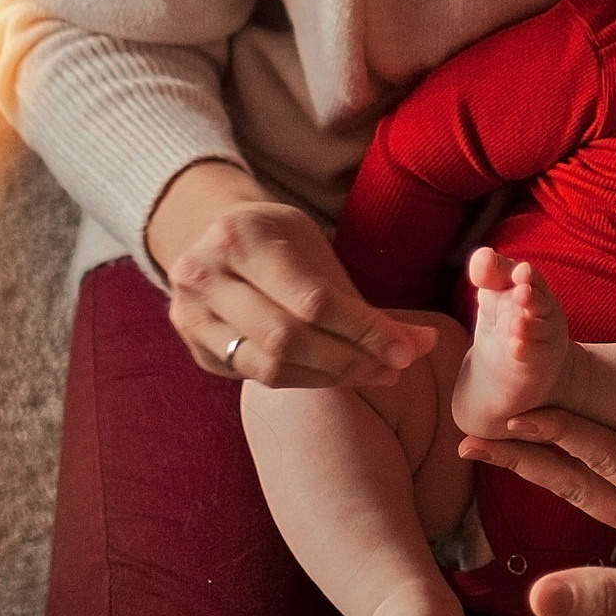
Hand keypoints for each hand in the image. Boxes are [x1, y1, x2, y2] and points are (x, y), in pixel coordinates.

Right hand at [153, 161, 434, 386]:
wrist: (210, 234)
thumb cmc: (277, 241)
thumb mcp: (315, 249)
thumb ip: (361, 299)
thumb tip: (425, 344)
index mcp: (238, 237)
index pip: (312, 300)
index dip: (364, 330)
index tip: (407, 350)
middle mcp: (202, 276)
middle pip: (288, 338)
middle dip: (350, 359)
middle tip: (395, 369)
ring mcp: (191, 316)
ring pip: (269, 367)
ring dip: (331, 377)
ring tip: (373, 374)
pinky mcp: (196, 350)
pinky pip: (257, 378)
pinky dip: (304, 381)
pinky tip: (336, 376)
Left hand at [459, 368, 615, 556]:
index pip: (611, 462)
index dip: (562, 432)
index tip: (516, 410)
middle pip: (578, 490)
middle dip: (520, 462)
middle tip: (467, 438)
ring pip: (580, 511)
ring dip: (532, 477)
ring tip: (480, 450)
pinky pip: (594, 527)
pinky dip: (557, 493)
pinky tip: (528, 476)